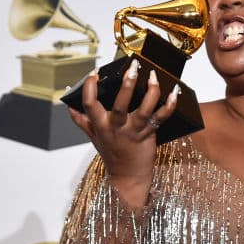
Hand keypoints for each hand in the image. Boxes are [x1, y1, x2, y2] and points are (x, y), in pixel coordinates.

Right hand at [67, 59, 179, 206]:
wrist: (128, 177)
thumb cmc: (111, 155)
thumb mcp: (93, 137)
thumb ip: (81, 121)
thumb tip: (69, 106)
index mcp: (100, 125)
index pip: (89, 103)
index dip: (90, 86)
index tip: (95, 72)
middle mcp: (117, 127)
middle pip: (120, 103)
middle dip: (127, 83)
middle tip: (133, 66)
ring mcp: (134, 131)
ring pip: (145, 108)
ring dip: (152, 90)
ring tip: (154, 76)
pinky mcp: (149, 134)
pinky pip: (162, 117)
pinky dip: (170, 105)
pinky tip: (174, 92)